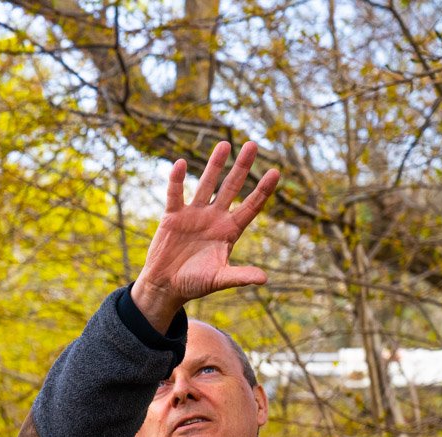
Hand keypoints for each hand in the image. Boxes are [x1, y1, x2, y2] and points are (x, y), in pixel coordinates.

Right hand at [130, 140, 280, 332]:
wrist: (165, 286)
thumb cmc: (194, 284)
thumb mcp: (218, 279)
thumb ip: (239, 276)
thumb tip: (264, 280)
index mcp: (229, 230)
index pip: (251, 206)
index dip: (263, 190)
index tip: (276, 172)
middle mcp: (214, 217)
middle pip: (231, 187)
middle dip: (242, 167)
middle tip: (252, 145)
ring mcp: (194, 214)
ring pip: (207, 184)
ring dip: (215, 165)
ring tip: (225, 144)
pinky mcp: (173, 216)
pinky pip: (176, 194)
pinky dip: (177, 180)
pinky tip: (181, 164)